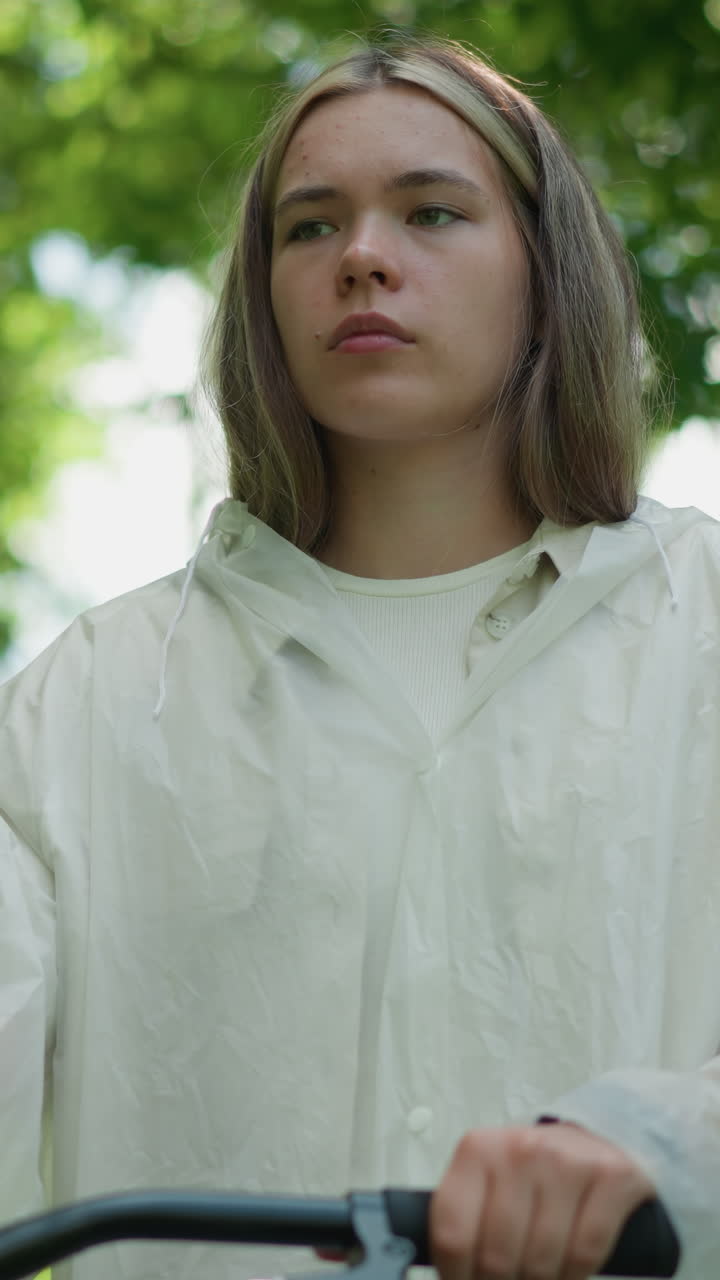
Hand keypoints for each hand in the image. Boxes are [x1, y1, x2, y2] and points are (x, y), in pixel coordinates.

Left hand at [429, 1121, 656, 1279]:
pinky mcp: (609, 1176)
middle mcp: (519, 1150)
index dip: (456, 1277)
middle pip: (496, 1258)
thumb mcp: (487, 1184)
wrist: (595, 1139)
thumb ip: (464, 1224)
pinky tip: (568, 1266)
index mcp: (477, 1150)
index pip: (452, 1235)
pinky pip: (585, 1254)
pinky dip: (574, 1275)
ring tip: (537, 1272)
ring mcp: (565, 1162)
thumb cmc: (532, 1173)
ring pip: (541, 1263)